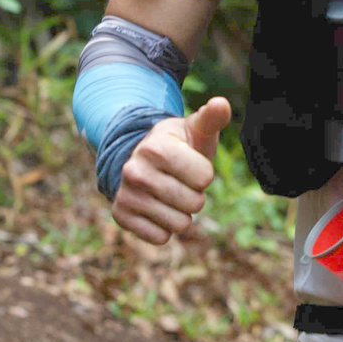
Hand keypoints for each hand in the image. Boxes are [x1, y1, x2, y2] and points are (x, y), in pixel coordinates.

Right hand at [111, 97, 231, 243]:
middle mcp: (135, 171)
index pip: (205, 178)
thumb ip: (212, 119)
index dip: (204, 173)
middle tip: (181, 181)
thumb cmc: (180, 145)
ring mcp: (125, 194)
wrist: (145, 160)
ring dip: (182, 213)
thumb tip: (221, 103)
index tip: (190, 164)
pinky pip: (160, 237)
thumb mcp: (196, 130)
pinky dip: (164, 227)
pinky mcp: (120, 215)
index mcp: (156, 147)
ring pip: (179, 224)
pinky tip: (157, 208)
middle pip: (194, 204)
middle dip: (195, 195)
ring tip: (170, 194)